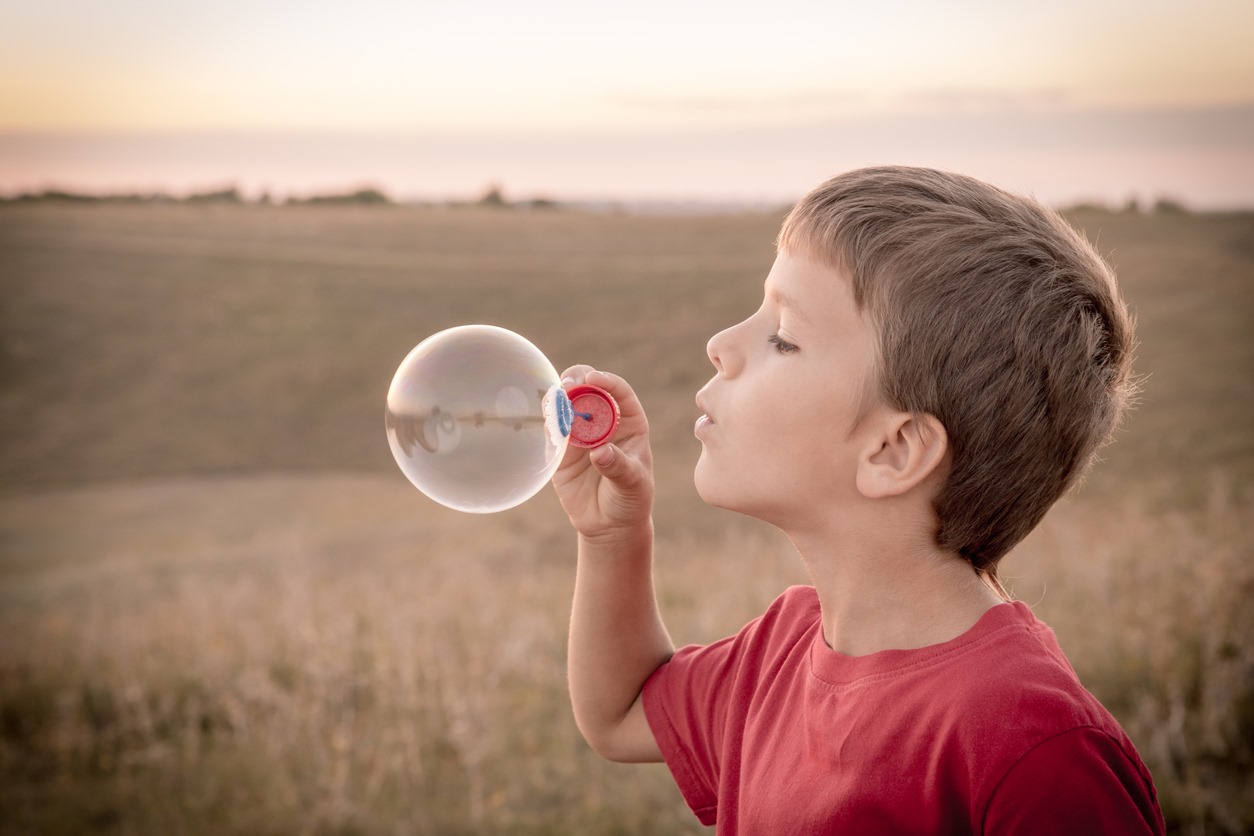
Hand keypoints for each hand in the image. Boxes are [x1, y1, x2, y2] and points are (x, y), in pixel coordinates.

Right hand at [551, 367, 653, 538]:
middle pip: (588, 389)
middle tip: (567, 386)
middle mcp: (603, 421)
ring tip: (554, 403)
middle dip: (577, 381)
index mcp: (629, 422)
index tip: (593, 379)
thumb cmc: (630, 499)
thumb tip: (600, 453)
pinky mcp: (560, 449)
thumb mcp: (633, 484)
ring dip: (558, 398)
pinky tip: (547, 422)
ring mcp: (580, 433)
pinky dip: (547, 421)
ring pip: (566, 405)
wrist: (609, 524)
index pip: (618, 392)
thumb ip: (618, 466)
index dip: (606, 381)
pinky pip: (551, 429)